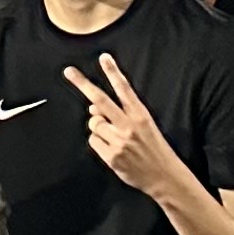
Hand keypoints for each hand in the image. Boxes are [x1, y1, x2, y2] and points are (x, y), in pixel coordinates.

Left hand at [62, 53, 180, 194]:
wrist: (164, 176)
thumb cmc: (153, 149)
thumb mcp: (144, 126)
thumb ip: (120, 114)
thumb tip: (93, 108)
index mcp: (141, 115)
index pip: (124, 89)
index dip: (113, 72)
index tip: (104, 57)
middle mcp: (129, 126)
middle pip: (101, 100)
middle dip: (83, 84)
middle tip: (69, 71)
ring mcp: (119, 141)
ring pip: (94, 123)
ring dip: (97, 126)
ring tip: (113, 136)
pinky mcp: (112, 156)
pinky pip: (93, 141)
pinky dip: (98, 142)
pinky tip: (112, 149)